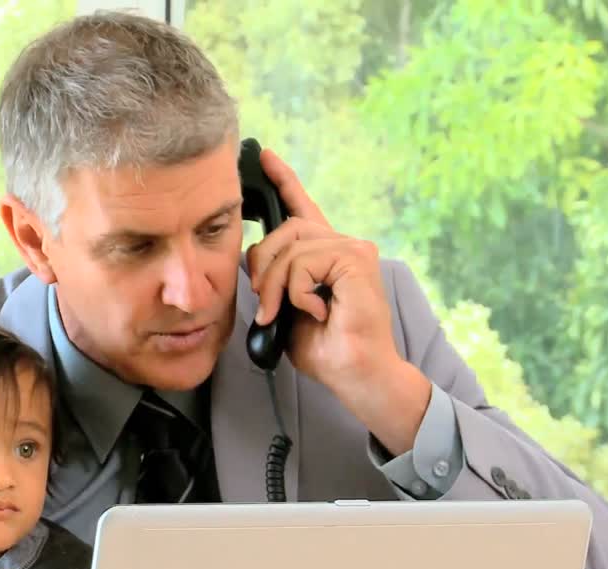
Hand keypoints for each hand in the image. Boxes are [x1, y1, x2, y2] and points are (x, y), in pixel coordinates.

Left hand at [245, 148, 429, 454]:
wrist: (355, 373)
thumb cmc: (326, 349)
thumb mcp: (286, 308)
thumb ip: (273, 279)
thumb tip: (251, 260)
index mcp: (326, 255)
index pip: (302, 209)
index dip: (283, 181)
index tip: (264, 156)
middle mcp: (343, 246)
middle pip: (285, 230)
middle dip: (263, 266)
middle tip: (264, 304)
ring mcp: (353, 250)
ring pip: (291, 248)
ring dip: (276, 286)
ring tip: (282, 312)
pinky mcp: (356, 259)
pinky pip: (305, 262)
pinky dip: (298, 291)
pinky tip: (314, 310)